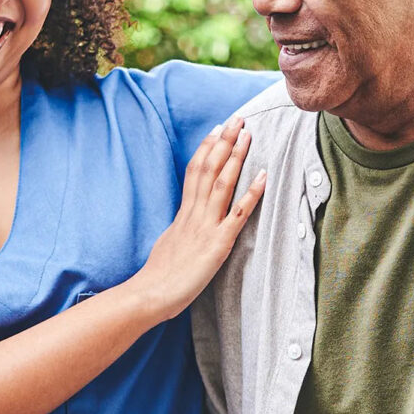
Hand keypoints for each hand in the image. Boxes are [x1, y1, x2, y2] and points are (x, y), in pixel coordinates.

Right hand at [132, 117, 265, 321]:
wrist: (149, 294)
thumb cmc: (157, 277)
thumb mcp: (168, 244)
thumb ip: (179, 229)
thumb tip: (183, 223)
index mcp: (182, 214)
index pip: (194, 172)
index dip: (206, 149)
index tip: (215, 130)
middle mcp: (194, 214)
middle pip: (208, 169)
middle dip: (223, 142)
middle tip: (236, 119)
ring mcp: (206, 226)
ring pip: (222, 183)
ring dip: (236, 157)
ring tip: (247, 134)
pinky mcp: (218, 243)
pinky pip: (238, 214)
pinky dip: (252, 193)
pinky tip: (263, 176)